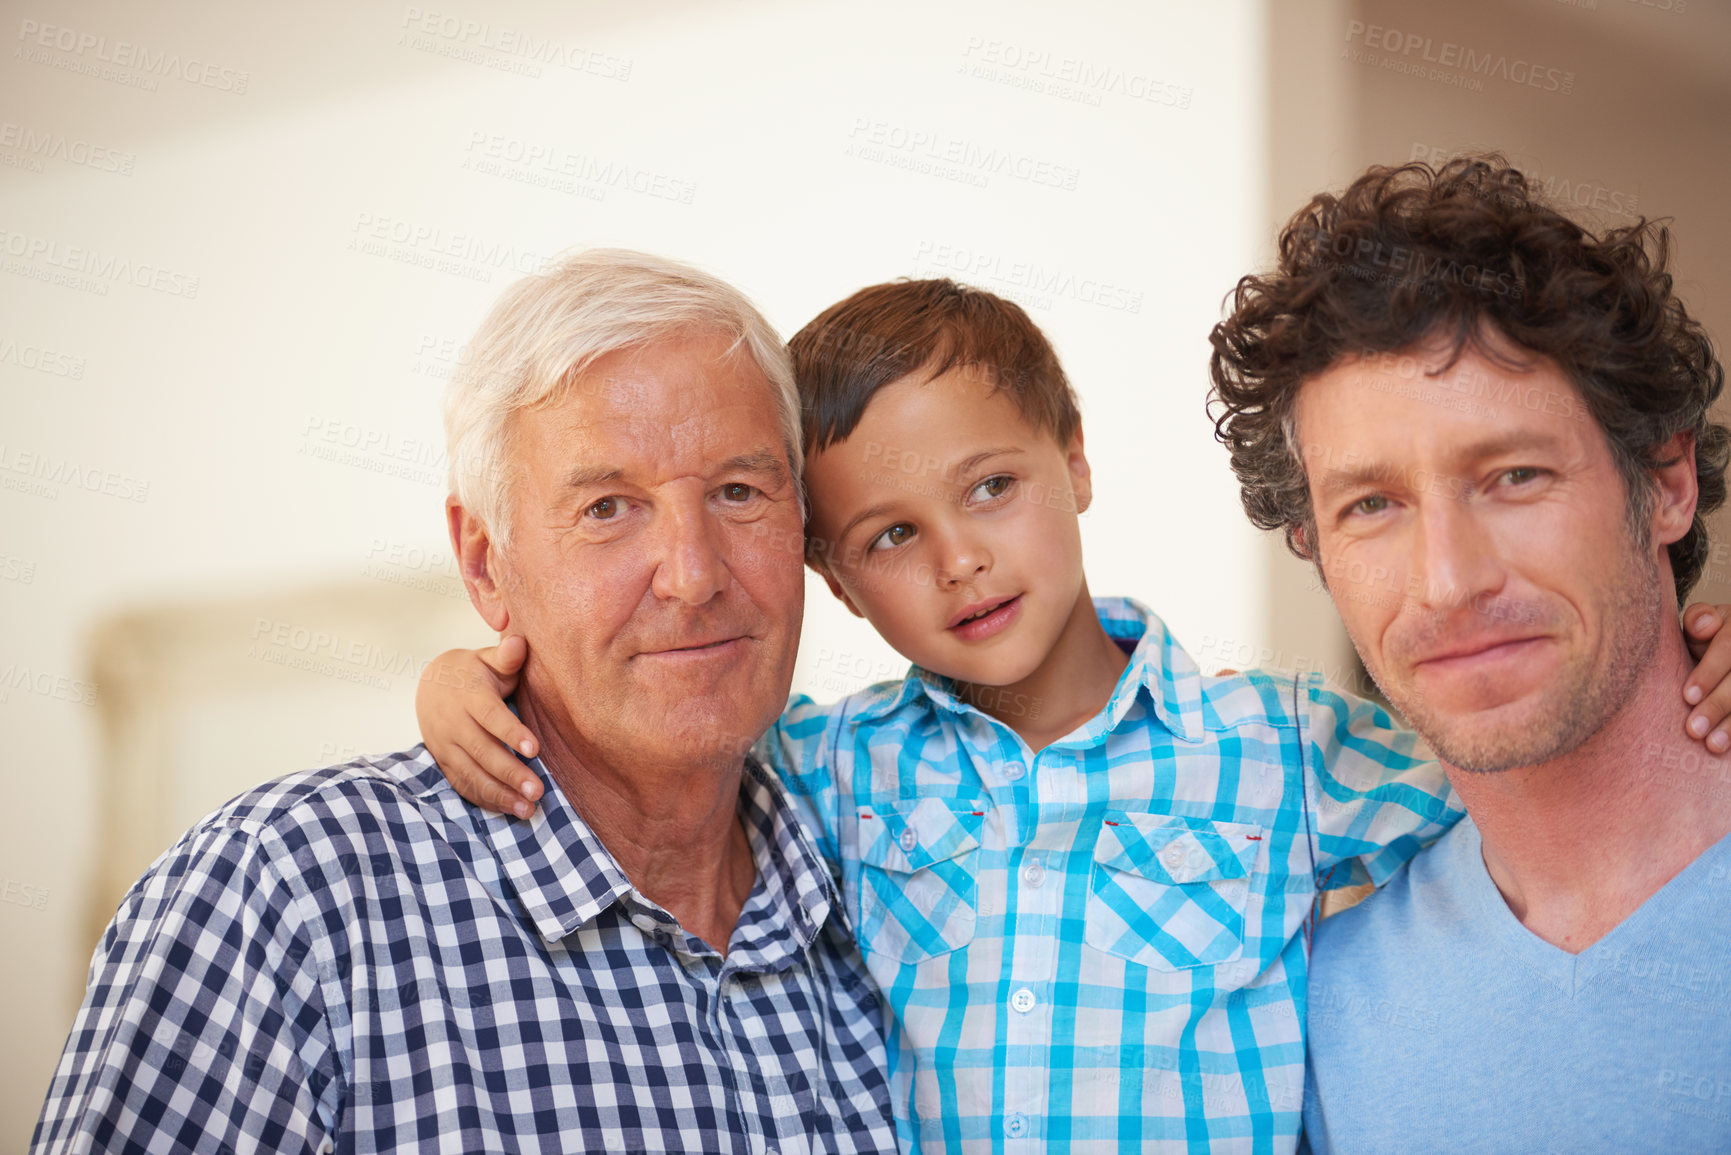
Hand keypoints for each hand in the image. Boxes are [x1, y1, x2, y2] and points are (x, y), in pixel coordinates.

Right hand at [415, 636, 542, 816]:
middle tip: (538, 791)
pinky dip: (485, 799)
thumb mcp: (488, 659)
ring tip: (529, 809)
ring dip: (499, 793)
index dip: (511, 733)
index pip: (491, 716)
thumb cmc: (474, 673)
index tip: (535, 750)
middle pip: (482, 751)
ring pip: (471, 773)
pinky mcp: (444, 762)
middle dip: (510, 773)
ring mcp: (445, 745)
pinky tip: (510, 810)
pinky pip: (463, 784)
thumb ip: (506, 656)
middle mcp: (453, 722)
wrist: (432, 685)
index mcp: (469, 695)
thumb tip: (519, 642)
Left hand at [1682, 603, 1730, 752]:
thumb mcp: (1703, 624)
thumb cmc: (1711, 638)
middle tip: (1693, 730)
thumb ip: (1699, 621)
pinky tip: (1729, 750)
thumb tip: (1702, 625)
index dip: (1708, 672)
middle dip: (1718, 706)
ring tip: (1713, 746)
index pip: (1728, 647)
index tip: (1687, 696)